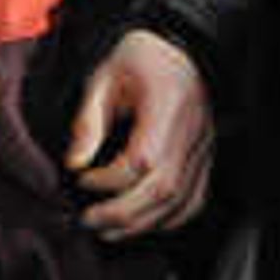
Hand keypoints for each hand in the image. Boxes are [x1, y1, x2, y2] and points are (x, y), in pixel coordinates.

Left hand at [64, 27, 212, 239]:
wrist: (177, 50)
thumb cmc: (139, 60)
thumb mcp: (103, 77)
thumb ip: (88, 121)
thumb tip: (74, 163)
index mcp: (168, 103)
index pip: (143, 158)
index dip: (109, 178)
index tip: (82, 178)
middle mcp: (193, 131)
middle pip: (163, 189)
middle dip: (122, 213)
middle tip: (88, 221)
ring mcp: (204, 149)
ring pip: (180, 202)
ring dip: (141, 224)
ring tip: (106, 230)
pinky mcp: (206, 160)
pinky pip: (194, 201)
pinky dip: (167, 220)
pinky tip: (141, 223)